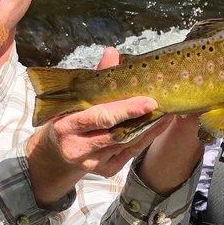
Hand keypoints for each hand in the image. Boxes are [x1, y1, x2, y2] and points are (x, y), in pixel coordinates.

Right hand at [27, 47, 169, 206]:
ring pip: (126, 143)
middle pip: (115, 133)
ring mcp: (91, 163)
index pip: (101, 116)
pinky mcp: (105, 171)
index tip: (148, 100)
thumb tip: (112, 52)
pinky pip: (130, 153)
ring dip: (148, 127)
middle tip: (162, 104)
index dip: (126, 109)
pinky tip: (158, 126)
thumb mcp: (76, 100)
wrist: (57, 152)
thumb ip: (96, 78)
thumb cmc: (69, 118)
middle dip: (140, 119)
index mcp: (67, 126)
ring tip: (166, 111)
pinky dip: (145, 139)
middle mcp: (77, 148)